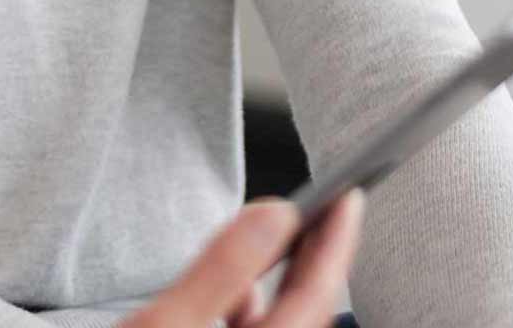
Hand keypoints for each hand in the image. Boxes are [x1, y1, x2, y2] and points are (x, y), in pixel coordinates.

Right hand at [123, 191, 364, 327]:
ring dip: (287, 285)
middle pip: (307, 317)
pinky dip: (255, 311)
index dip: (334, 243)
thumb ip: (222, 269)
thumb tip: (274, 216)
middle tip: (329, 207)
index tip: (348, 197)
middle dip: (319, 261)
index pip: (314, 299)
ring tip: (285, 240)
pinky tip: (240, 294)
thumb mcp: (164, 326)